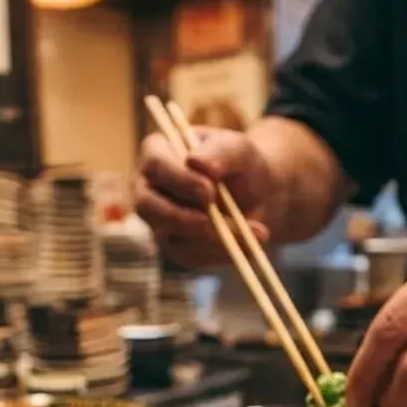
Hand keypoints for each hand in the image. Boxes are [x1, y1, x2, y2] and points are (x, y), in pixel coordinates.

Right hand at [135, 127, 272, 268]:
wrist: (259, 194)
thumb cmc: (242, 164)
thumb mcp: (238, 149)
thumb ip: (219, 152)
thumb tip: (195, 163)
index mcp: (158, 153)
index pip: (155, 165)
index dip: (179, 180)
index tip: (209, 191)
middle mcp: (149, 188)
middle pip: (146, 205)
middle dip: (180, 217)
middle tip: (212, 222)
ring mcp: (159, 221)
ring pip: (169, 236)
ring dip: (213, 237)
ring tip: (256, 231)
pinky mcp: (175, 248)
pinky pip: (190, 256)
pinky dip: (221, 253)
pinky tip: (249, 244)